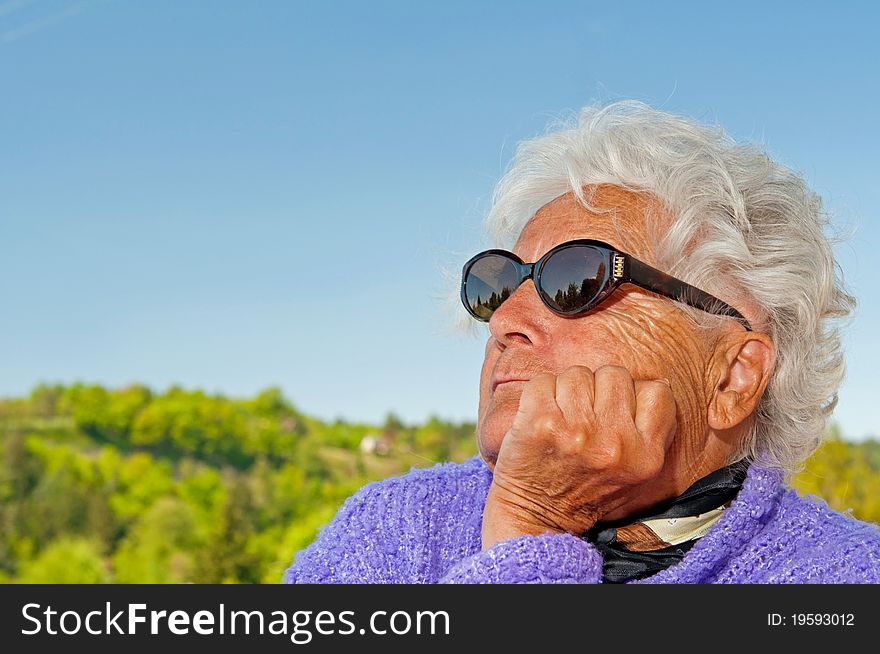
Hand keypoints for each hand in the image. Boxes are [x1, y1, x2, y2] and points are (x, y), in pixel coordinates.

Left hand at [481, 364, 677, 550]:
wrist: (537, 515)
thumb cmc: (586, 487)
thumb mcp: (635, 471)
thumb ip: (651, 429)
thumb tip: (661, 381)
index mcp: (646, 457)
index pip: (657, 392)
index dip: (634, 396)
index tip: (615, 415)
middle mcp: (615, 444)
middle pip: (614, 375)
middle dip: (598, 390)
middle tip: (585, 419)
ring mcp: (577, 433)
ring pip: (577, 374)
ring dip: (567, 391)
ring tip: (562, 421)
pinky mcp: (541, 424)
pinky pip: (543, 380)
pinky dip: (539, 394)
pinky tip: (540, 419)